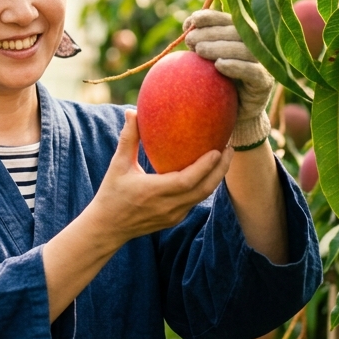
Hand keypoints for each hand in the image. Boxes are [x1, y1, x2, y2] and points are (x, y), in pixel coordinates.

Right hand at [85, 110, 232, 243]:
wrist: (108, 227)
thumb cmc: (111, 194)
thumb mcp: (117, 166)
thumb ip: (128, 139)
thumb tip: (133, 111)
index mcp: (153, 192)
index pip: (187, 181)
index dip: (205, 167)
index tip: (217, 149)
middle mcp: (167, 206)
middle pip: (203, 189)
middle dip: (220, 169)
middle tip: (230, 148)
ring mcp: (173, 215)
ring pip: (202, 196)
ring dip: (215, 177)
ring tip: (223, 157)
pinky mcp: (175, 219)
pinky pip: (195, 201)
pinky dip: (204, 186)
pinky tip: (208, 172)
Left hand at [183, 10, 274, 148]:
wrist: (230, 115)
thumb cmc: (214, 84)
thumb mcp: (204, 61)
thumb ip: (199, 42)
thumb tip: (187, 25)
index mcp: (243, 36)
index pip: (228, 20)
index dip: (211, 17)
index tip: (191, 20)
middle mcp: (256, 46)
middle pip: (237, 32)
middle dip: (211, 33)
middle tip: (190, 40)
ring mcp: (263, 64)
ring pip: (245, 49)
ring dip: (220, 47)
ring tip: (199, 50)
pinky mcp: (264, 82)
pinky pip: (253, 71)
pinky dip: (235, 66)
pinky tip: (219, 65)